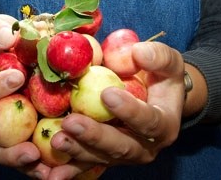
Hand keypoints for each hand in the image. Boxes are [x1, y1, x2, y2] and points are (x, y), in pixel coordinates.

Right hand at [0, 14, 52, 173]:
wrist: (5, 50)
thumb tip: (7, 37)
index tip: (17, 77)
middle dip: (11, 152)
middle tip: (31, 151)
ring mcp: (12, 128)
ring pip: (15, 154)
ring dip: (32, 167)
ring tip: (50, 174)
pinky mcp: (33, 131)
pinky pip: (40, 151)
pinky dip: (53, 162)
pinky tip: (72, 168)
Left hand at [43, 41, 185, 178]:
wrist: (157, 97)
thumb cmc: (162, 76)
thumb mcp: (169, 62)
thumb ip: (159, 57)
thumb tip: (138, 53)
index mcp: (164, 125)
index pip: (149, 121)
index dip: (130, 111)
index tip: (107, 94)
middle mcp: (146, 147)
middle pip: (122, 147)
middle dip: (95, 136)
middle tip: (72, 122)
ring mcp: (124, 155)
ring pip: (101, 157)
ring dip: (78, 150)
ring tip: (56, 139)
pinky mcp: (105, 157)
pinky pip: (86, 164)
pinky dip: (69, 168)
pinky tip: (51, 173)